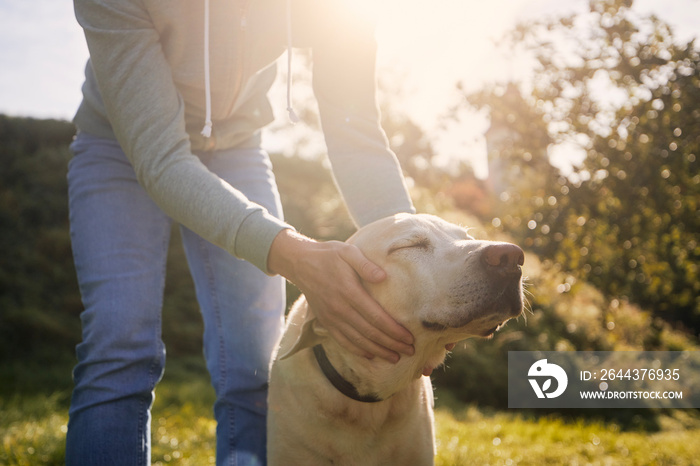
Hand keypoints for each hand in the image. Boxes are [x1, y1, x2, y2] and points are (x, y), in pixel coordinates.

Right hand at [268, 229, 414, 362]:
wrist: (300, 263)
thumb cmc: (329, 255)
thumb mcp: (348, 252)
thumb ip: (365, 264)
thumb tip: (383, 277)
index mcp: (349, 291)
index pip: (376, 317)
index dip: (394, 330)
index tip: (409, 338)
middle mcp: (340, 308)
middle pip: (370, 333)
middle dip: (392, 344)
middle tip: (409, 351)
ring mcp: (331, 318)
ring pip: (358, 341)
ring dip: (378, 351)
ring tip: (395, 358)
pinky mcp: (325, 322)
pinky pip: (343, 341)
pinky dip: (358, 350)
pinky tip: (371, 356)